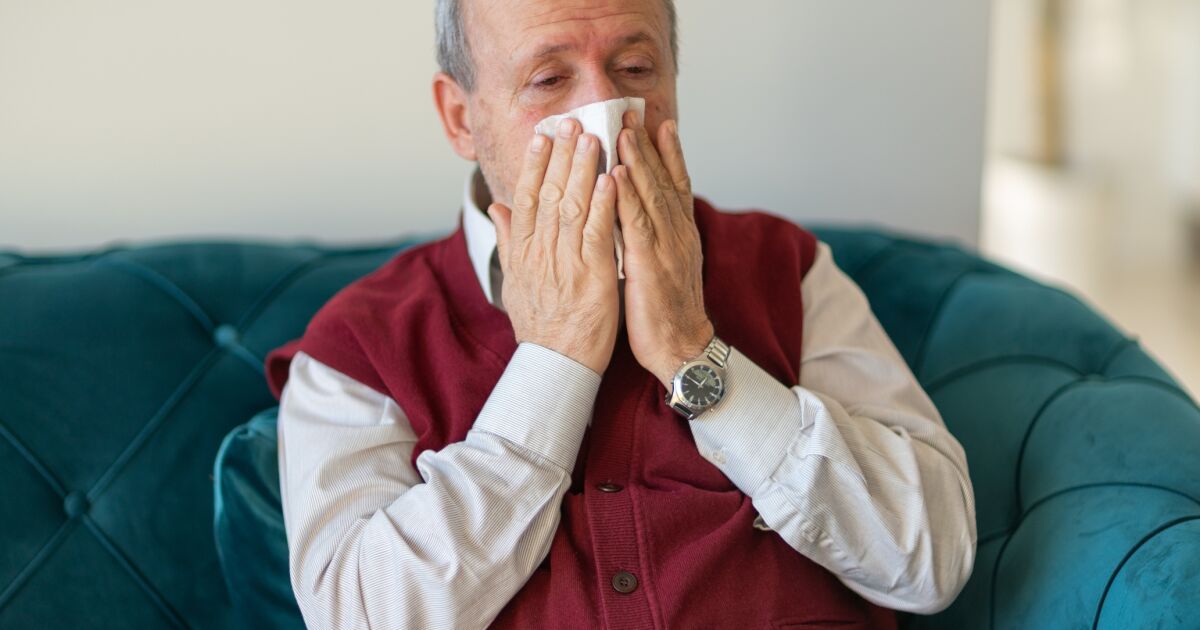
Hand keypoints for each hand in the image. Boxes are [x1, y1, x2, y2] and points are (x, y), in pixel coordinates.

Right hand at [488, 119, 619, 374]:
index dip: (533, 164)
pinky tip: (612, 178)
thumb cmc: (540, 326)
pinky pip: (597, 232)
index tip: (542, 136)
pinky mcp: (591, 275)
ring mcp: (565, 261)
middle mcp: (540, 251)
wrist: (555, 364)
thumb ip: (509, 241)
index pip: (526, 198)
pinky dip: (603, 204)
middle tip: (571, 121)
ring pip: (571, 205)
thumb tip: (496, 208)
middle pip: (547, 193)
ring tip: (592, 137)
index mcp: (523, 251)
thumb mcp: (515, 281)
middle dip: (560, 155)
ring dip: (582, 169)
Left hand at [614, 112, 714, 387]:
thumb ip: (656, 238)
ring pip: (650, 194)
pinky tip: (615, 174)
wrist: (682, 348)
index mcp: (681, 235)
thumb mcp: (667, 267)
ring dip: (636, 160)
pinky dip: (627, 196)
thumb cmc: (668, 312)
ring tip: (623, 130)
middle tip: (632, 111)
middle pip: (663, 180)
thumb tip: (642, 217)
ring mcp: (666, 247)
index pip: (677, 185)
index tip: (660, 123)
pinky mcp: (649, 264)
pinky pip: (636, 223)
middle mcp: (678, 234)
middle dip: (647, 144)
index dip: (669, 153)